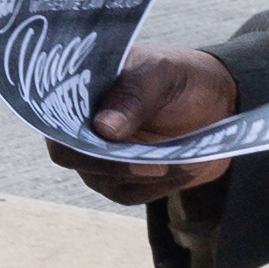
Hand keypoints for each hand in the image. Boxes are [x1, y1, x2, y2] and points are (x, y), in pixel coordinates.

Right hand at [57, 48, 239, 204]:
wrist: (216, 103)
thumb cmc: (179, 76)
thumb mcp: (161, 73)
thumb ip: (134, 96)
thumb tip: (103, 129)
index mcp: (76, 91)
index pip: (52, 115)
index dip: (67, 129)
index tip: (104, 133)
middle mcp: (79, 128)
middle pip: (72, 156)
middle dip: (115, 162)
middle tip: (157, 163)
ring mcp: (98, 159)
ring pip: (105, 180)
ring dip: (146, 173)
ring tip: (187, 158)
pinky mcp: (123, 182)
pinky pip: (132, 193)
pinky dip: (161, 184)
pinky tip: (188, 166)